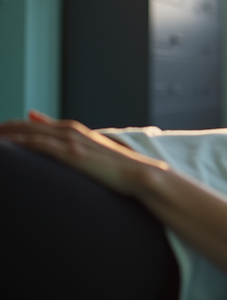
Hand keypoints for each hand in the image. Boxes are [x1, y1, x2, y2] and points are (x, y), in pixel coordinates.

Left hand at [0, 111, 166, 195]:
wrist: (140, 175)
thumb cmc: (117, 167)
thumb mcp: (91, 151)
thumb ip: (76, 145)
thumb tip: (60, 139)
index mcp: (73, 129)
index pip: (32, 124)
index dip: (10, 127)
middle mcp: (70, 131)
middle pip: (25, 126)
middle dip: (2, 129)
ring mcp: (71, 141)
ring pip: (28, 133)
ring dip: (6, 134)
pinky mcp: (72, 153)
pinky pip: (39, 145)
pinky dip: (20, 143)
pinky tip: (5, 145)